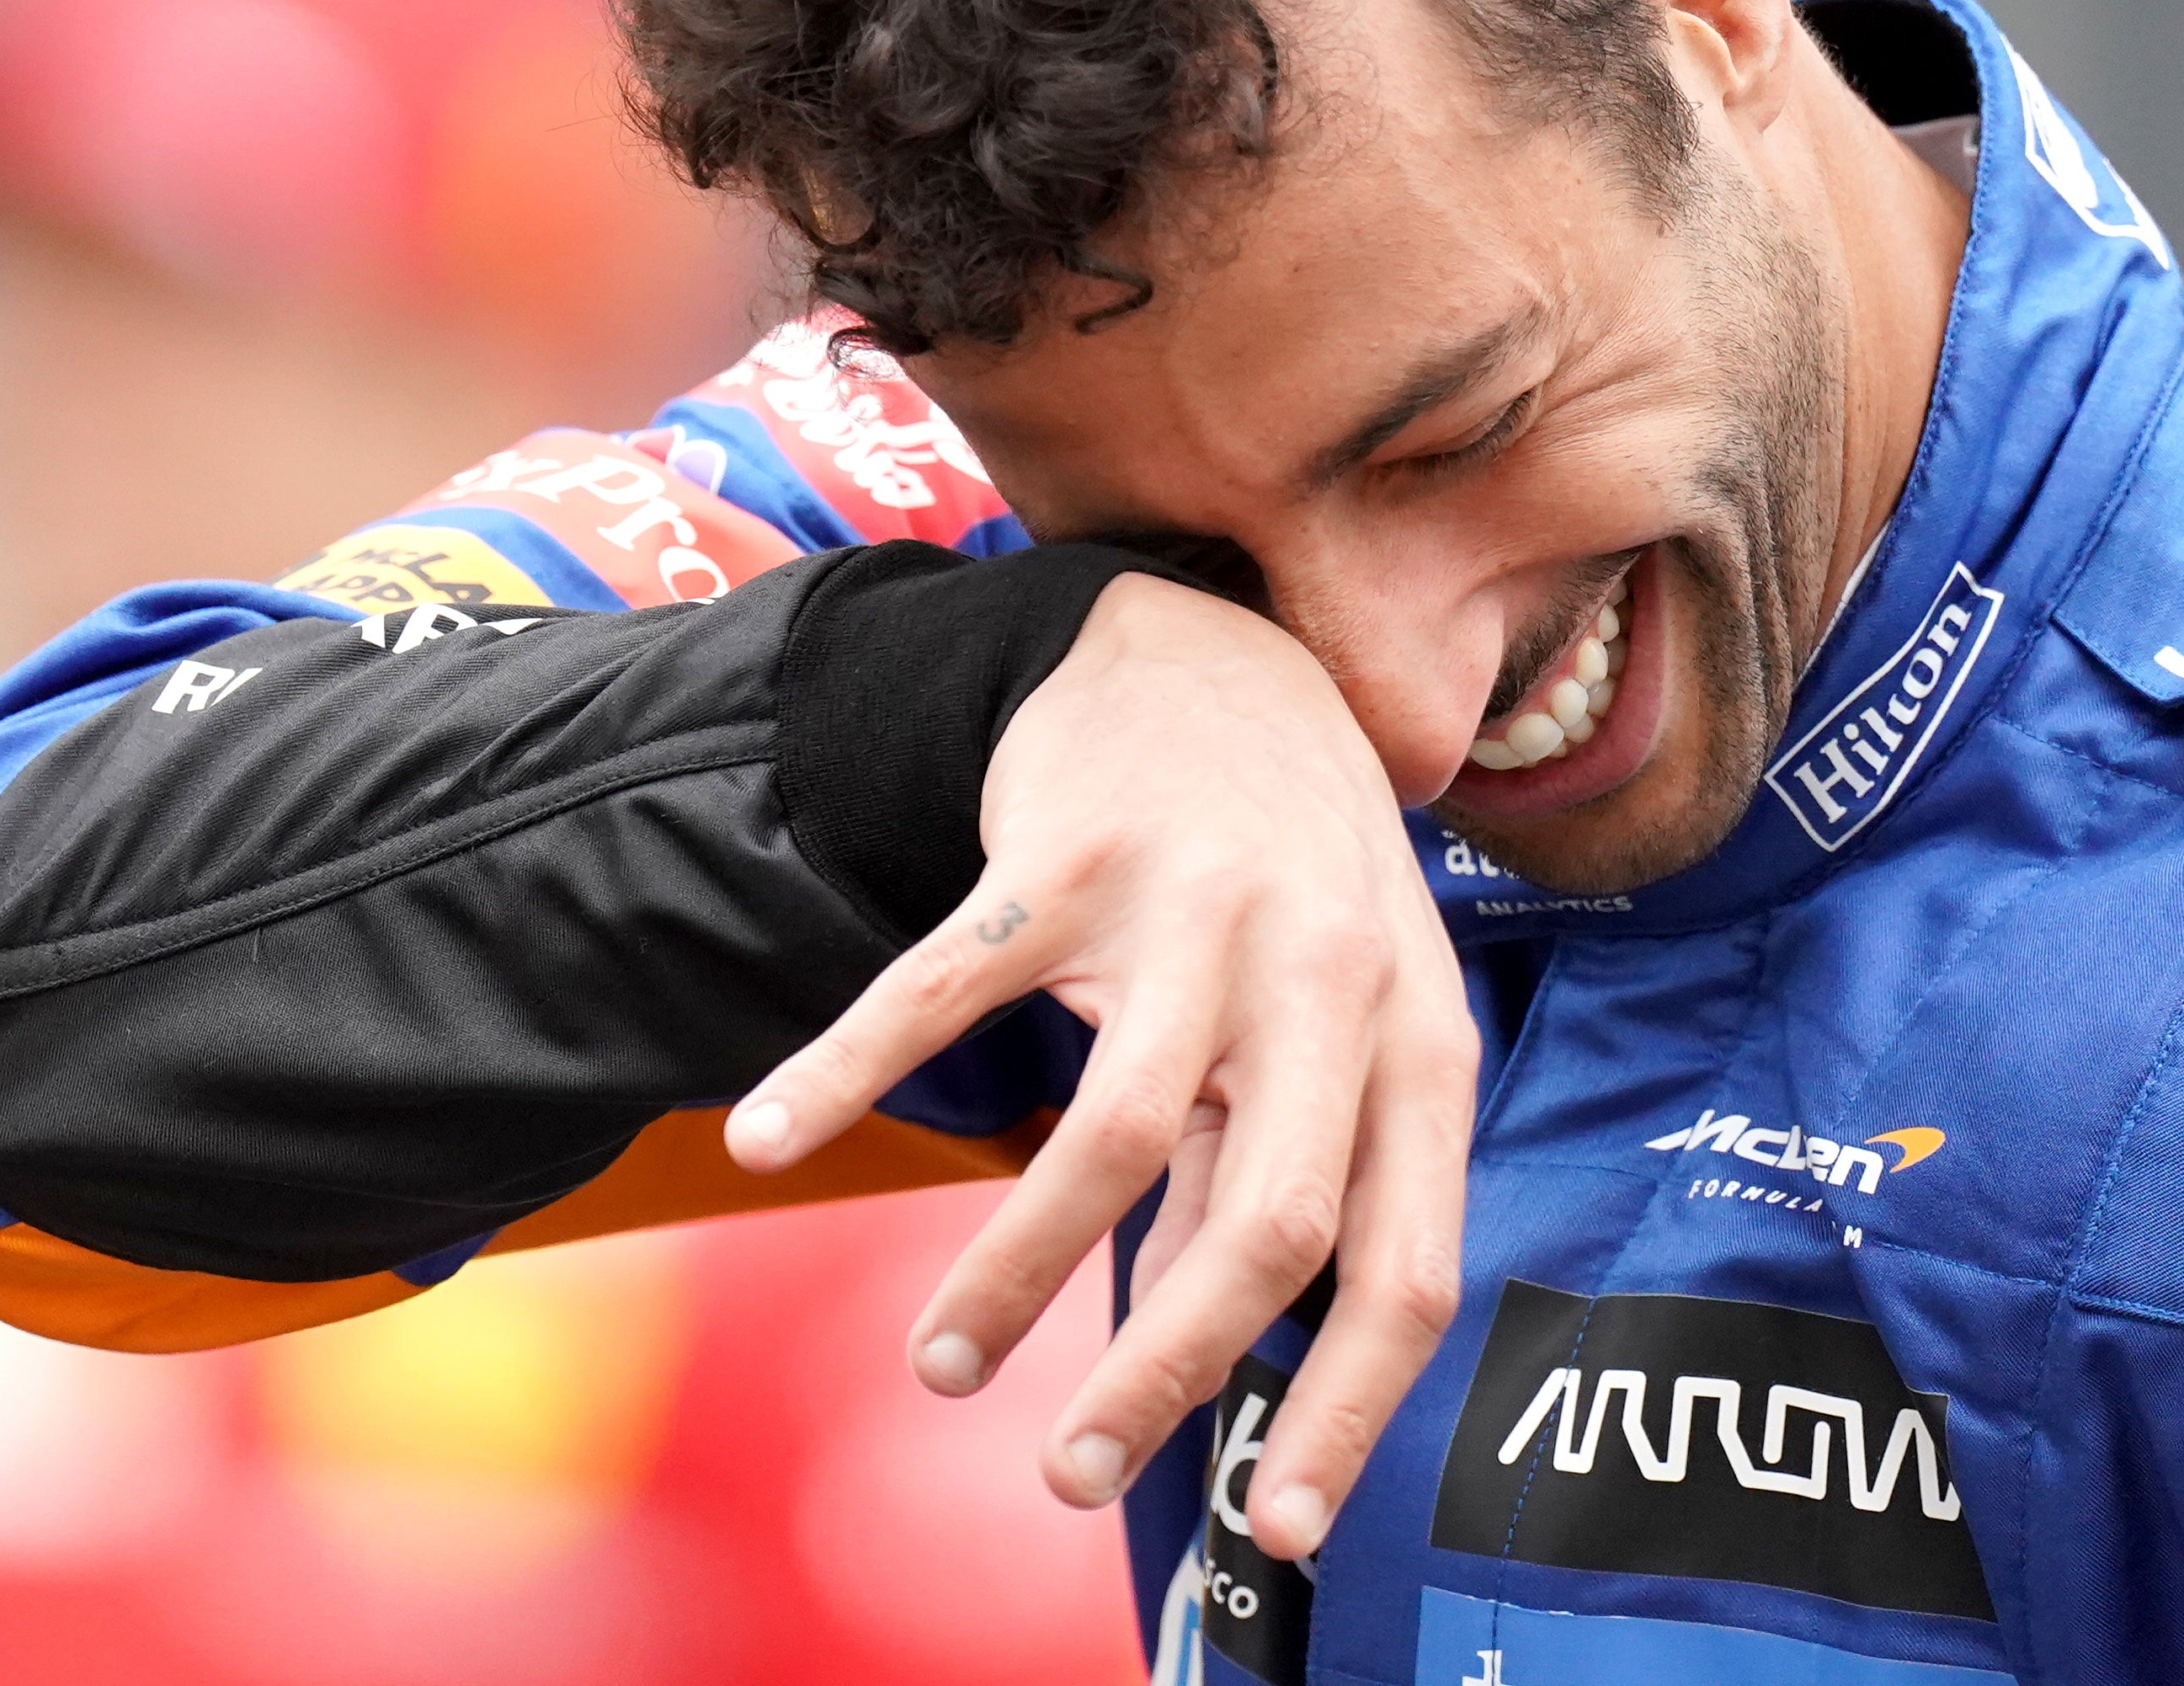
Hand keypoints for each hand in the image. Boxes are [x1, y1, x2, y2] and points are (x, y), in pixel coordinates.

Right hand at [722, 570, 1475, 1558]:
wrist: (1207, 653)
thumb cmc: (1286, 879)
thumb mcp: (1334, 1024)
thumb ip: (1283, 1177)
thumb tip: (1219, 1362)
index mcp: (1414, 1042)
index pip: (1406, 1265)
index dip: (1348, 1409)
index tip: (1274, 1530)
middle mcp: (1327, 975)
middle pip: (1268, 1226)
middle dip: (1162, 1380)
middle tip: (1067, 1479)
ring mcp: (1198, 907)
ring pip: (1107, 1139)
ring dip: (1012, 1278)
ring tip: (942, 1364)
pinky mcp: (1068, 849)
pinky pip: (944, 988)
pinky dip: (845, 1073)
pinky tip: (770, 1136)